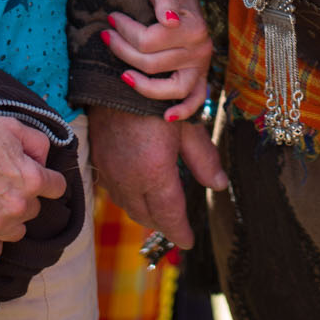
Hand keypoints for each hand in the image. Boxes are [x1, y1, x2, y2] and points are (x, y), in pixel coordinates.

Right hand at [0, 102, 66, 261]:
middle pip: (34, 209)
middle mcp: (17, 206)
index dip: (47, 179)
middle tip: (2, 182)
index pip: (56, 188)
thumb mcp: (13, 126)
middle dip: (23, 197)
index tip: (37, 177)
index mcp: (32, 179)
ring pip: (17, 232)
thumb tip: (44, 162)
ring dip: (9, 220)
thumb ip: (39, 145)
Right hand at [87, 104, 227, 250]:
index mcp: (154, 173)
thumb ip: (204, 158)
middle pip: (148, 216)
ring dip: (145, 213)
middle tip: (177, 227)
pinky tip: (137, 191)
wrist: (113, 78)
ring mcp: (110, 173)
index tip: (189, 241)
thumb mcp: (186, 124)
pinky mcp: (99, 162)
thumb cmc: (156, 97)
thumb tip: (220, 184)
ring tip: (159, 212)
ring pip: (129, 207)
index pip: (170, 216)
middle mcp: (129, 180)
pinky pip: (114, 193)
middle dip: (164, 224)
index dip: (180, 231)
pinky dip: (129, 199)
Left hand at [102, 0, 211, 121]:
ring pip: (170, 88)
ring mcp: (201, 66)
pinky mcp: (200, 76)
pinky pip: (195, 101)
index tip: (111, 19)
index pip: (149, 41)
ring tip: (122, 75)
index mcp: (193, 27)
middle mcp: (200, 49)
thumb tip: (168, 20)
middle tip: (106, 37)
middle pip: (152, 64)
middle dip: (123, 51)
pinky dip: (183, 111)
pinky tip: (165, 116)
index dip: (124, 31)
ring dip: (143, 86)